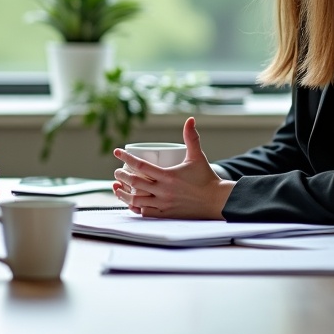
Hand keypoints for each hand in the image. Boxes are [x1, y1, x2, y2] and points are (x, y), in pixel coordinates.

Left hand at [112, 117, 233, 217]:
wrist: (216, 201)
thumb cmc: (206, 178)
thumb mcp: (197, 156)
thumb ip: (192, 137)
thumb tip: (190, 119)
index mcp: (168, 176)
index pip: (141, 165)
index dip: (126, 158)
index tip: (117, 152)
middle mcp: (164, 191)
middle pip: (134, 183)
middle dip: (121, 176)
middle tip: (117, 172)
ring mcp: (164, 204)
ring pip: (136, 200)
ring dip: (123, 194)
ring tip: (118, 187)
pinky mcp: (166, 215)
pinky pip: (145, 213)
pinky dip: (135, 207)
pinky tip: (130, 202)